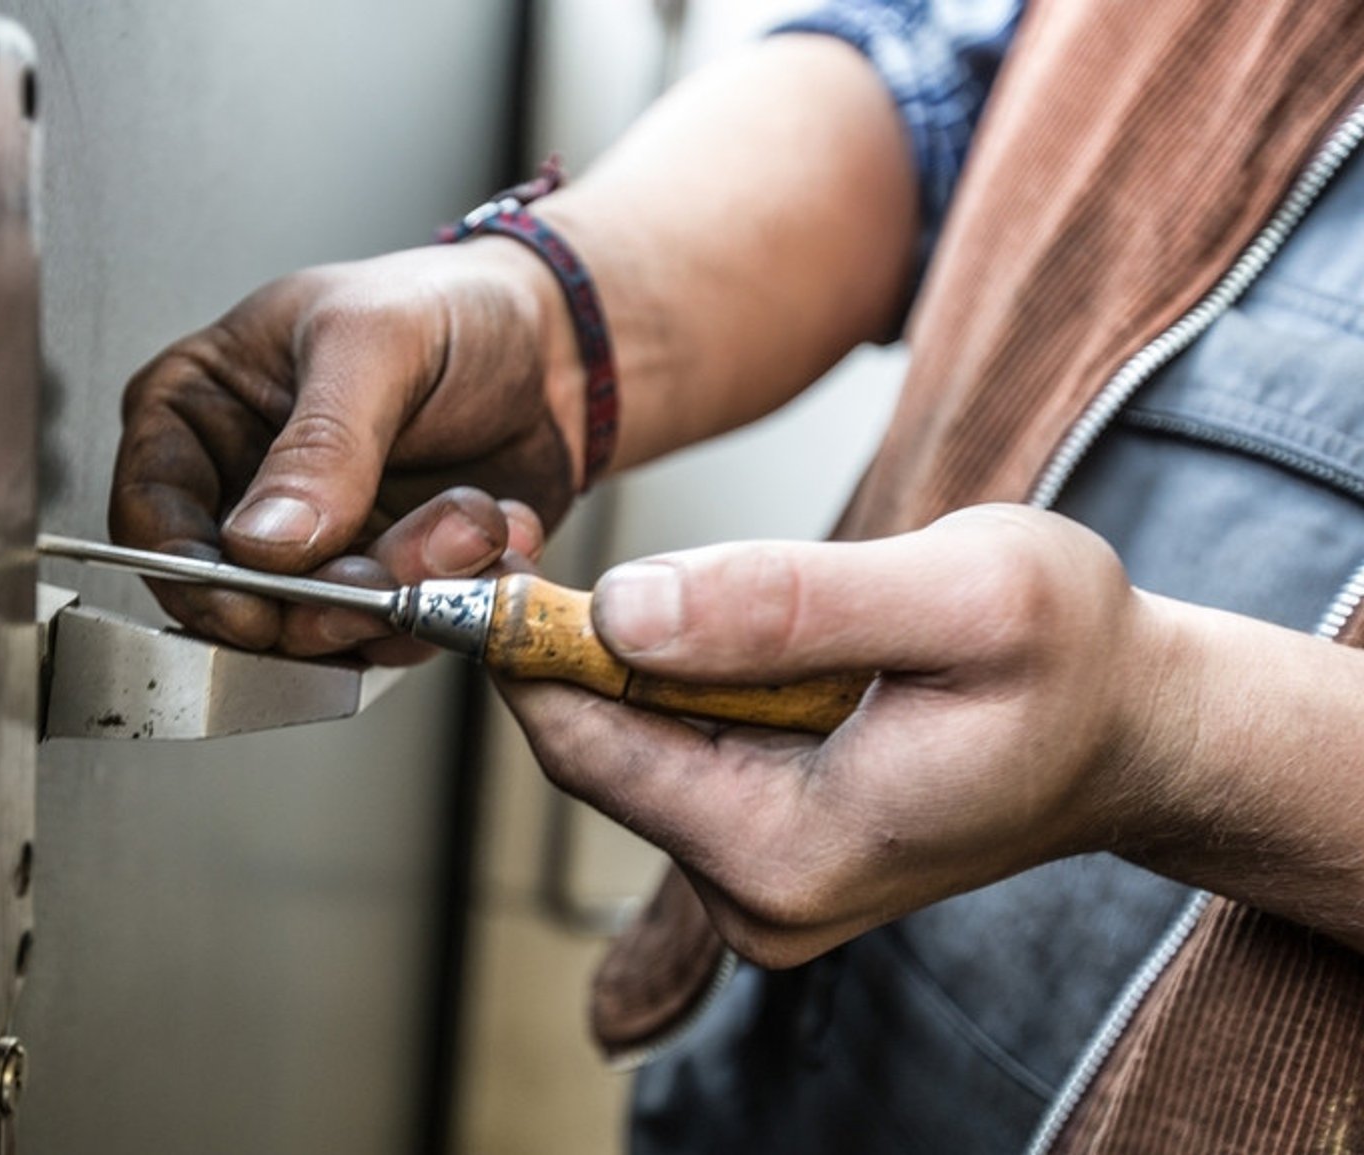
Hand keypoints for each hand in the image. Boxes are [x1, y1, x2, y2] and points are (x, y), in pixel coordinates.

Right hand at [110, 239, 577, 656]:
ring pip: (321, 629)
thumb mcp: (375, 341)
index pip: (152, 515)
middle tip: (396, 570)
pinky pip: (394, 635)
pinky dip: (452, 602)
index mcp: (200, 409)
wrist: (556, 348)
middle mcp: (243, 489)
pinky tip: (494, 534)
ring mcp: (314, 547)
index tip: (256, 605)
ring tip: (472, 522)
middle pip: (235, 595)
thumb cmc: (449, 309)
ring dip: (406, 593)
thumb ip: (320, 442)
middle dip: (325, 598)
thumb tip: (264, 542)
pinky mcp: (379, 583)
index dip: (195, 576)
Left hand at [497, 505, 1186, 967]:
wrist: (1142, 730)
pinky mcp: (768, 847)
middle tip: (563, 538)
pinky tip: (742, 635)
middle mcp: (757, 895)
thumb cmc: (1078, 662)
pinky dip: (682, 679)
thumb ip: (787, 603)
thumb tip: (624, 609)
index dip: (529, 642)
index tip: (496, 551)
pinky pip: (680, 748)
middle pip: (598, 746)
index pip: (587, 743)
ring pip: (636, 741)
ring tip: (718, 588)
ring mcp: (760, 881)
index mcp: (787, 853)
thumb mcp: (963, 594)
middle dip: (578, 640)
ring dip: (641, 655)